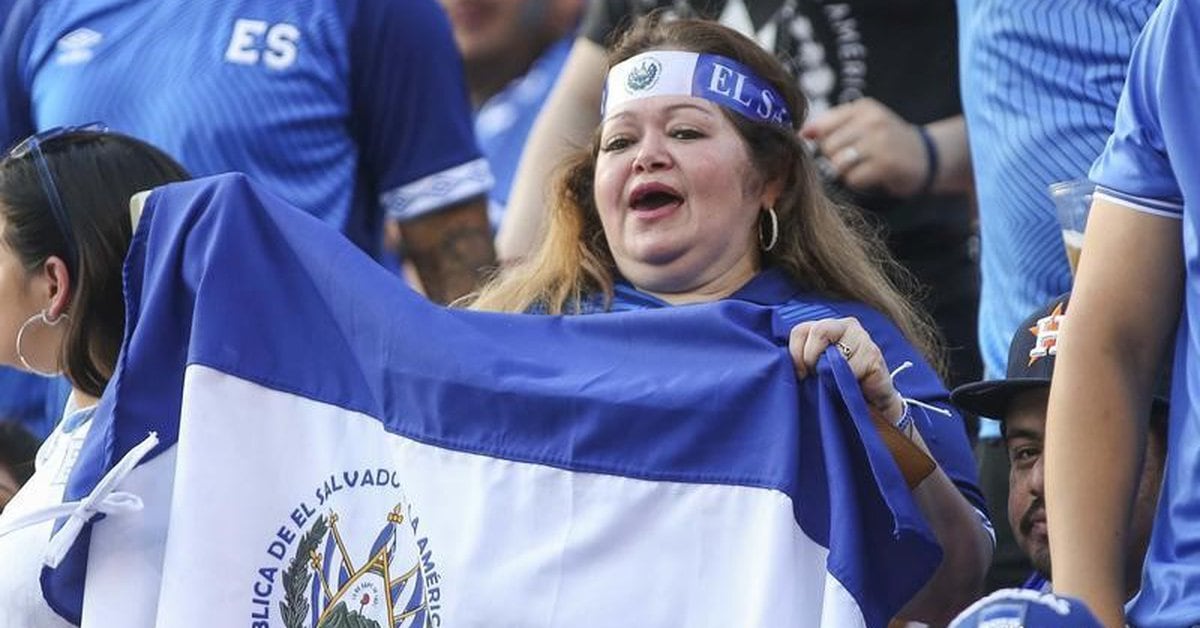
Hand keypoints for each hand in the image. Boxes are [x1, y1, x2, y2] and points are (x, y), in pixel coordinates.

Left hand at [789, 317, 903, 423]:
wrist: (871, 400)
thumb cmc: (838, 382)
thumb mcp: (816, 367)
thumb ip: (803, 359)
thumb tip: (784, 364)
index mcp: (828, 325)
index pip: (800, 330)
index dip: (795, 353)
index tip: (799, 374)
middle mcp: (846, 325)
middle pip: (819, 331)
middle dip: (811, 358)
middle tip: (815, 376)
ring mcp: (863, 338)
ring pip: (835, 352)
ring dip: (830, 374)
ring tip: (833, 383)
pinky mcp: (874, 356)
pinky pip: (851, 368)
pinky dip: (845, 382)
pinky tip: (849, 386)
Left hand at [800, 98, 928, 197]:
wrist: (926, 156)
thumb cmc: (885, 141)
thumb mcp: (862, 123)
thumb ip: (831, 125)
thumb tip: (802, 133)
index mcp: (863, 108)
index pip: (822, 126)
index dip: (820, 142)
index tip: (831, 147)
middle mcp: (872, 120)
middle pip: (827, 146)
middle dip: (833, 158)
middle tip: (852, 159)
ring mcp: (881, 142)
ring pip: (838, 163)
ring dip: (844, 171)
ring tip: (861, 166)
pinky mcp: (886, 165)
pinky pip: (852, 179)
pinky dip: (857, 182)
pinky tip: (871, 175)